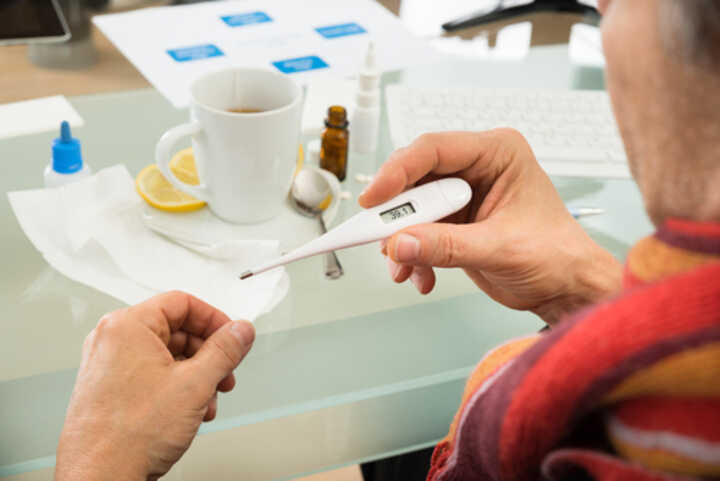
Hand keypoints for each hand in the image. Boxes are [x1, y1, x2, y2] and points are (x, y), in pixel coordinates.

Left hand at [55, 291, 254, 480]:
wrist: (100, 478)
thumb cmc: (130, 435)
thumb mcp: (195, 384)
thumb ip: (225, 350)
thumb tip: (241, 330)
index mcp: (127, 326)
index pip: (182, 303)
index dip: (215, 319)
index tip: (232, 337)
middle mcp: (112, 340)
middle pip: (176, 330)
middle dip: (208, 354)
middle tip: (225, 372)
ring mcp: (108, 365)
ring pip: (166, 355)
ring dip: (196, 376)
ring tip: (208, 399)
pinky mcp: (109, 388)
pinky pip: (151, 374)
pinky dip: (176, 388)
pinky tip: (191, 411)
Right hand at [359, 130, 621, 323]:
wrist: (565, 287)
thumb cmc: (555, 256)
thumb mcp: (500, 249)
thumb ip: (445, 246)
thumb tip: (398, 243)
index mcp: (497, 153)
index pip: (434, 149)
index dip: (398, 171)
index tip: (374, 199)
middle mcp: (477, 168)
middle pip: (416, 178)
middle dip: (397, 213)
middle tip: (380, 238)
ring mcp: (463, 195)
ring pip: (411, 207)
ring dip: (401, 240)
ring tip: (403, 267)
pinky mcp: (454, 221)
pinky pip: (417, 231)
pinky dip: (412, 255)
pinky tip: (421, 276)